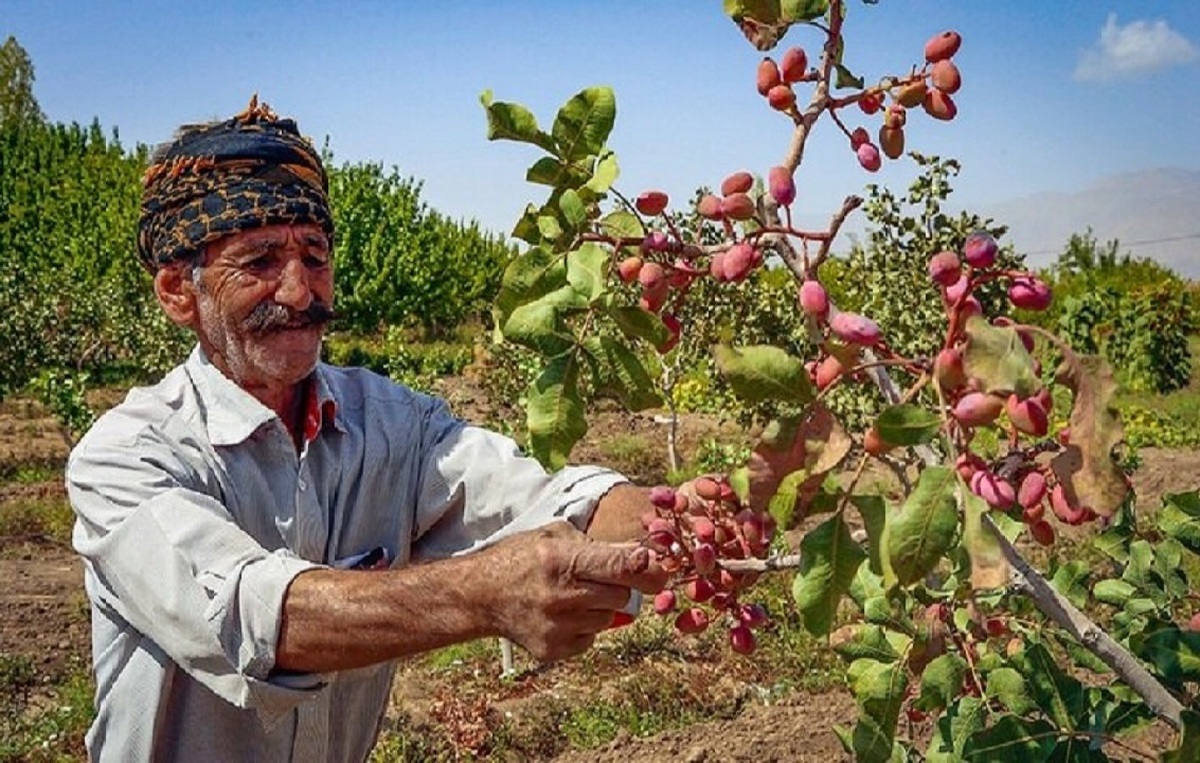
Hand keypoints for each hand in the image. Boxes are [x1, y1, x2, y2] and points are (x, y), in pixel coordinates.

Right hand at [475, 521, 665, 662]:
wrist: (481, 595)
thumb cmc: (524, 558)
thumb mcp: (555, 537)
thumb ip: (599, 546)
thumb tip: (645, 555)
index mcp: (560, 560)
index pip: (616, 566)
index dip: (645, 568)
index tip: (659, 569)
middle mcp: (559, 595)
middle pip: (620, 596)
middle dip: (619, 586)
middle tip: (599, 578)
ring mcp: (556, 627)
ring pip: (609, 619)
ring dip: (601, 607)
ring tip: (572, 595)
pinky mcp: (553, 650)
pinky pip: (592, 638)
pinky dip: (586, 626)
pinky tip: (562, 614)